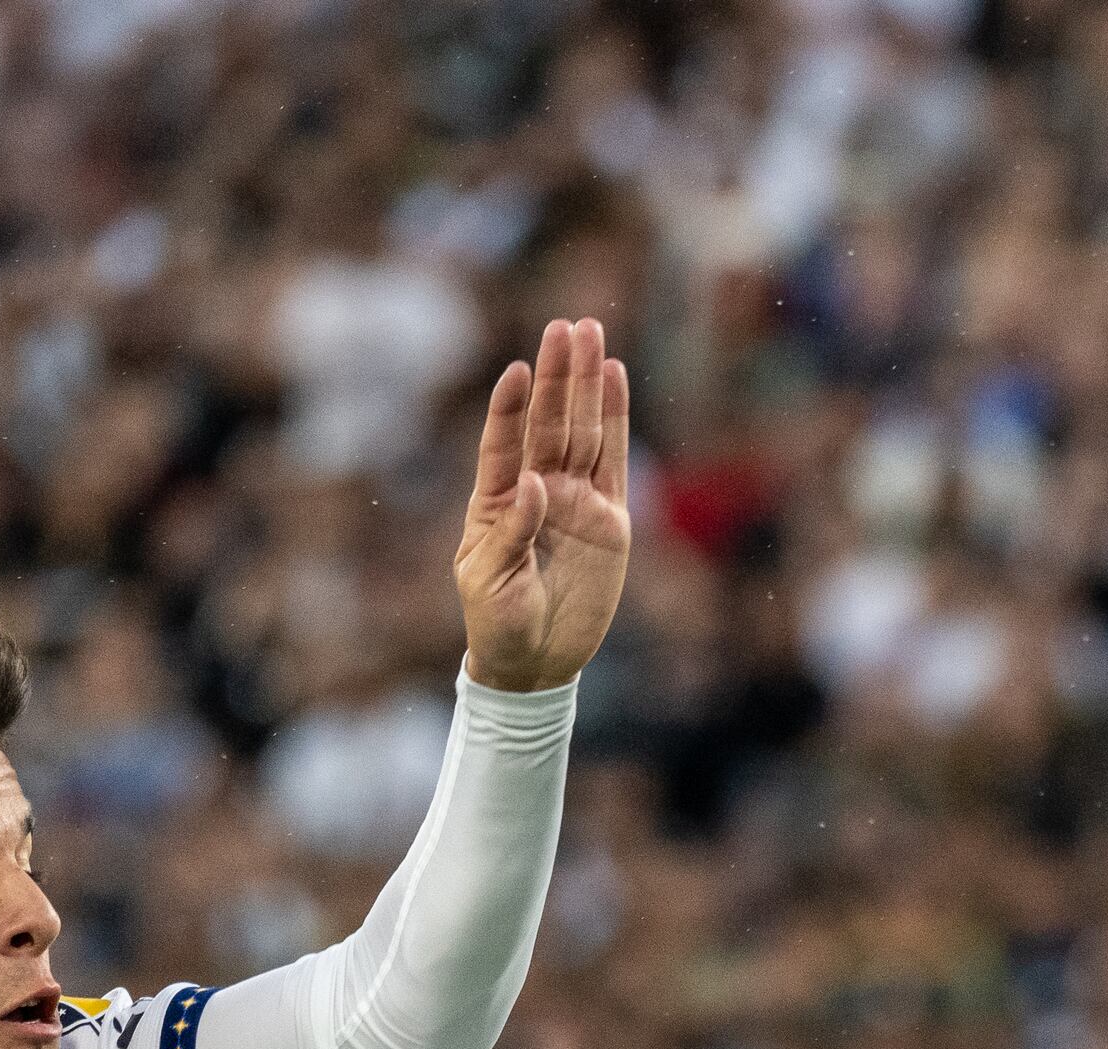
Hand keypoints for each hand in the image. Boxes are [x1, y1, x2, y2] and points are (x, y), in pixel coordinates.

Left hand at [452, 317, 633, 695]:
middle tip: (566, 327)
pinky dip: (616, 421)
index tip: (517, 371)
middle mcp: (537, 490)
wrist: (534, 661)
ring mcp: (575, 501)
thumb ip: (513, 530)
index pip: (504, 441)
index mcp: (497, 500)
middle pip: (549, 422)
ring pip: (583, 430)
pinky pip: (615, 462)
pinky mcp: (609, 520)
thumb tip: (535, 482)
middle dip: (557, 375)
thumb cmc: (498, 621)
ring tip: (591, 334)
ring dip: (586, 383)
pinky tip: (615, 380)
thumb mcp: (492, 580)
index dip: (510, 407)